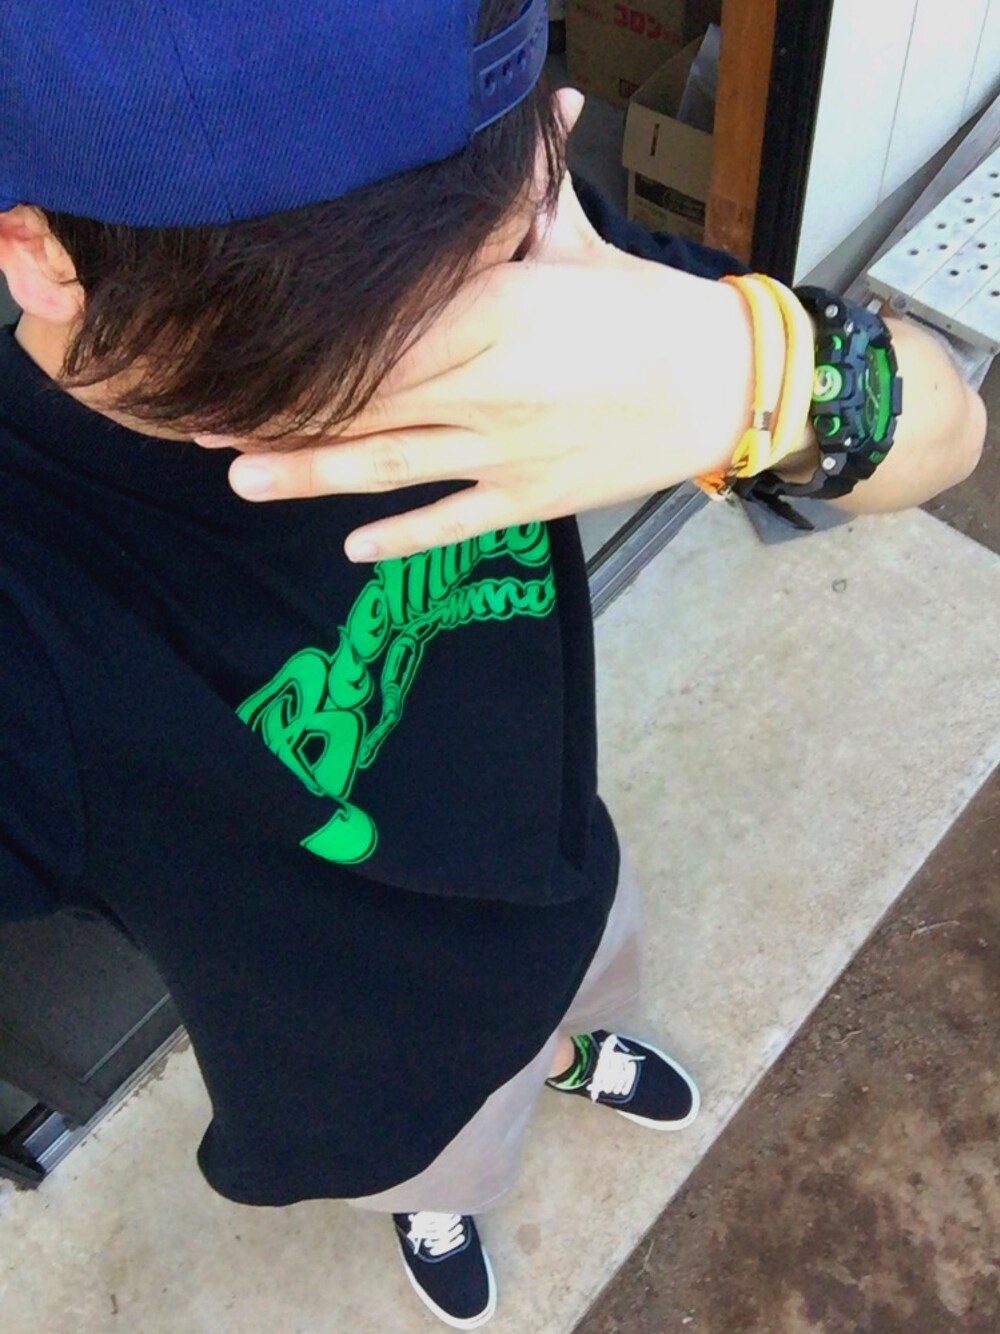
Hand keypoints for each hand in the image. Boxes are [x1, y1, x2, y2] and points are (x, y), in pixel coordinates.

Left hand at [199, 92, 749, 560]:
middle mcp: (487, 382)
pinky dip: (405, 536)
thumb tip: (543, 105)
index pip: (381, 330)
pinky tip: (354, 549)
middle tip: (202, 420)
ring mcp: (505, 448)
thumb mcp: (577, 242)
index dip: (304, 346)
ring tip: (242, 477)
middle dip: (280, 411)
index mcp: (494, 308)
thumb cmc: (644, 308)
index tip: (242, 349)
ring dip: (311, 472)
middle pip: (365, 398)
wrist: (720, 387)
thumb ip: (529, 194)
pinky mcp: (528, 497)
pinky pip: (454, 519)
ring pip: (391, 463)